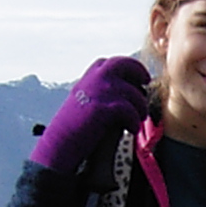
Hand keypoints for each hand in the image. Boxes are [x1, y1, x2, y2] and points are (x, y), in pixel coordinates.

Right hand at [31, 56, 150, 172]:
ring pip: (134, 92)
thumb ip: (98, 91)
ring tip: (140, 118)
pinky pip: (130, 110)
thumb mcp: (83, 101)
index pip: (112, 62)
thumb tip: (124, 91)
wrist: (59, 144)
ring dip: (140, 106)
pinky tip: (131, 129)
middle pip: (125, 65)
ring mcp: (100, 91)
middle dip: (139, 72)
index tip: (137, 77)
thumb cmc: (72, 128)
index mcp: (88, 77)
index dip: (128, 67)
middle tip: (146, 83)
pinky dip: (133, 121)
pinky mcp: (104, 108)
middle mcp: (95, 79)